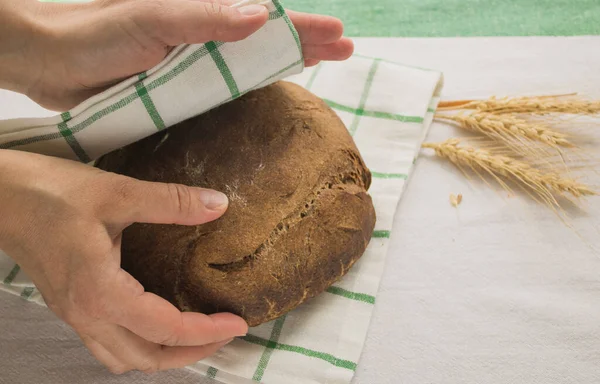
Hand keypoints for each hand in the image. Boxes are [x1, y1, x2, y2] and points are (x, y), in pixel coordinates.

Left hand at [0, 0, 352, 110]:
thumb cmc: (97, 32)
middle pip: (266, 39)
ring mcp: (192, 63)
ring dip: (284, 64)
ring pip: (250, 63)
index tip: (340, 36)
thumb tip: (260, 15)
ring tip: (318, 67)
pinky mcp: (178, 89)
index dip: (304, 28)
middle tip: (344, 50)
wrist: (53, 63)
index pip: (266, 19)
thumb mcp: (152, 17)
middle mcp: (203, 36)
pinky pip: (223, 89)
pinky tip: (267, 92)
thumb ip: (203, 17)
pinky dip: (250, 88)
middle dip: (306, 42)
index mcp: (203, 13)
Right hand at [0, 149, 245, 373]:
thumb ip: (171, 201)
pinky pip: (108, 345)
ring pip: (124, 358)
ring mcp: (74, 315)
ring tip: (197, 335)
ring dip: (164, 354)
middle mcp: (86, 315)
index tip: (238, 322)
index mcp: (101, 292)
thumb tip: (219, 205)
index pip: (165, 328)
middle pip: (147, 358)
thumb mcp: (116, 193)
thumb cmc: (50, 193)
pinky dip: (139, 345)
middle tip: (225, 332)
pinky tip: (156, 322)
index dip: (206, 331)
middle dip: (191, 352)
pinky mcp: (69, 307)